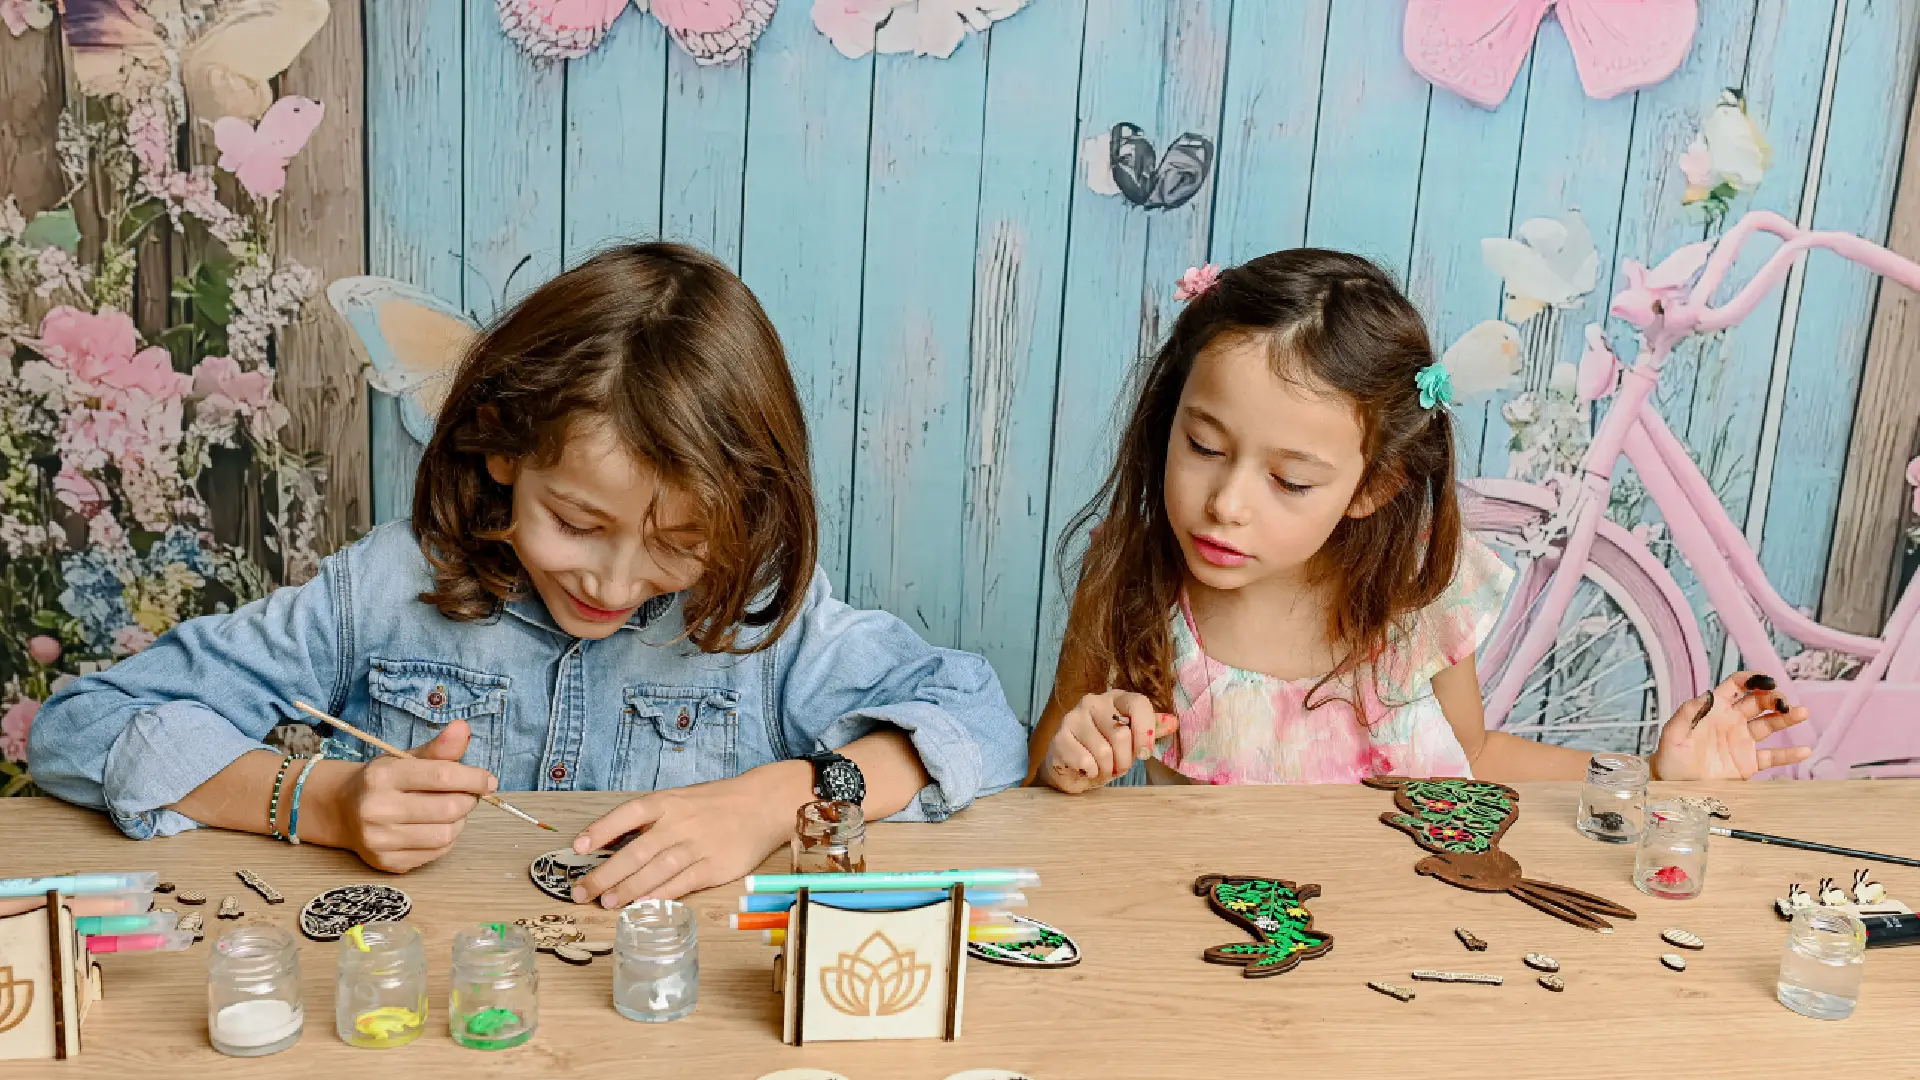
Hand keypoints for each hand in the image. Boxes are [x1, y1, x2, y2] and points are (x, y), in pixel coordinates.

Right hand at [328, 719, 496, 871]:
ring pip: (446, 834)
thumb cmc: (383, 781)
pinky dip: (447, 839)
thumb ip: (439, 748)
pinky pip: (436, 853)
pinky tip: (437, 827)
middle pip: (448, 808)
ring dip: (459, 821)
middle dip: (468, 800)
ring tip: (451, 810)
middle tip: (467, 794)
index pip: (442, 775)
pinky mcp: (386, 862)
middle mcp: (376, 808)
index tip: (489, 780)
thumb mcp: (406, 758)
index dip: (473, 778)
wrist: (342, 810)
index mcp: (382, 776)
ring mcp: (379, 839)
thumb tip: (463, 728)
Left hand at [570, 771, 792, 905]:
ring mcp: (697, 845)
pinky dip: (660, 895)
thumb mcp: (682, 800)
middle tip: (582, 892)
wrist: (764, 804)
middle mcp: (679, 822)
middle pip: (635, 851)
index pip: (627, 815)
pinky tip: (643, 905)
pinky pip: (682, 883)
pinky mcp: (714, 866)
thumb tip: (613, 844)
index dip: (601, 830)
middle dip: (605, 874)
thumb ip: (652, 821)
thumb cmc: (717, 804)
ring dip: (628, 889)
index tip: (577, 848)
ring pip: (655, 869)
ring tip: (606, 903)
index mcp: (667, 802)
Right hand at [1041, 691, 1175, 793]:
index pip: (1139, 704)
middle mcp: (1092, 702)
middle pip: (1121, 734)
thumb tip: (1174, 722)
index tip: (1144, 754)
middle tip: (1117, 767)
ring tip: (1101, 769)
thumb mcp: (1132, 740)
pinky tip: (1086, 770)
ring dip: (1106, 769)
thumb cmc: (1105, 751)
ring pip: (1103, 751)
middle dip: (1124, 760)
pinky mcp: (1058, 738)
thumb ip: (1150, 729)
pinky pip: (1085, 762)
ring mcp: (1073, 718)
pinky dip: (1091, 773)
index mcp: (1115, 698)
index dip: (1146, 732)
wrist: (1072, 768)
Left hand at [1651, 671, 1811, 779]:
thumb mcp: (1673, 733)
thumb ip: (1688, 713)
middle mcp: (1732, 721)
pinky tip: (1805, 750)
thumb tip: (1707, 695)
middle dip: (1773, 698)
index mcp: (1714, 710)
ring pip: (1769, 725)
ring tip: (1802, 713)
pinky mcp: (1748, 763)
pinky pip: (1772, 756)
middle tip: (1783, 702)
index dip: (1751, 680)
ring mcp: (1742, 741)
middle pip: (1758, 703)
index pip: (1736, 687)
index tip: (1766, 680)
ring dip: (1786, 718)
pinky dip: (1788, 754)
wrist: (1673, 785)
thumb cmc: (1669, 756)